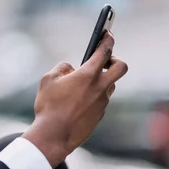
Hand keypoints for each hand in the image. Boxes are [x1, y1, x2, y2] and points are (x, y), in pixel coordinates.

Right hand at [23, 31, 127, 167]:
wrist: (54, 135)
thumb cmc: (48, 106)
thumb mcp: (47, 80)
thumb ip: (61, 68)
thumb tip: (70, 69)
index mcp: (87, 75)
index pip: (104, 51)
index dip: (107, 39)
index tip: (107, 33)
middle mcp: (99, 88)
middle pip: (121, 67)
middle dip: (115, 60)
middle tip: (103, 60)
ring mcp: (102, 103)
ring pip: (110, 85)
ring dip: (102, 80)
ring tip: (84, 82)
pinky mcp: (99, 116)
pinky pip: (101, 100)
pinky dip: (94, 96)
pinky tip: (78, 101)